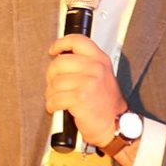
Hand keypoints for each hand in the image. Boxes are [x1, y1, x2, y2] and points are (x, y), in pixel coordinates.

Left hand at [45, 32, 126, 146]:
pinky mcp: (80, 98)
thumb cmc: (105, 103)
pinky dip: (51, 105)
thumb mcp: (101, 75)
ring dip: (50, 94)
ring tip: (56, 99)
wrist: (115, 125)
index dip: (61, 43)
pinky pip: (55, 98)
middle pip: (59, 63)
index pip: (77, 41)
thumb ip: (85, 64)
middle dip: (51, 76)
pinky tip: (56, 107)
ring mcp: (88, 82)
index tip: (53, 51)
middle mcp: (95, 68)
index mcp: (100, 59)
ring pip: (55, 82)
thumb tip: (60, 58)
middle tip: (54, 85)